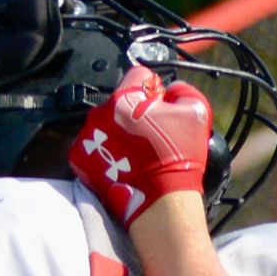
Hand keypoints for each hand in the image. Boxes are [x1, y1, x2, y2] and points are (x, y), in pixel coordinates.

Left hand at [69, 64, 215, 225]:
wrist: (159, 200)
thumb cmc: (177, 156)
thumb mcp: (196, 112)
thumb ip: (183, 89)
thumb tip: (172, 88)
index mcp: (124, 99)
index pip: (138, 75)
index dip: (154, 87)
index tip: (160, 103)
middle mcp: (99, 115)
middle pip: (120, 100)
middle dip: (135, 110)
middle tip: (151, 131)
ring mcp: (86, 138)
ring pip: (106, 122)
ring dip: (120, 130)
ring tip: (138, 149)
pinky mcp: (79, 159)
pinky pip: (95, 143)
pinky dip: (108, 148)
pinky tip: (125, 160)